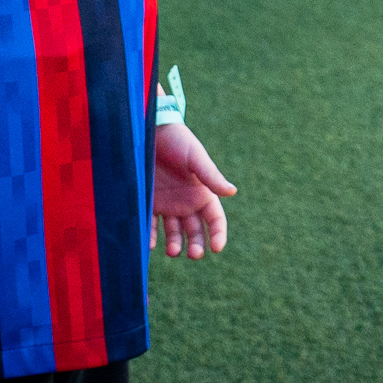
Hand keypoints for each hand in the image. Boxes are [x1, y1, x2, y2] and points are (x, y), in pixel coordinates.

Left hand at [150, 123, 234, 259]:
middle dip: (197, 245)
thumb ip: (211, 176)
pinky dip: (151, 237)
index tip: (216, 248)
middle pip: (196, 232)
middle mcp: (187, 203)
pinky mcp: (149, 203)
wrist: (150, 129)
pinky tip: (149, 244)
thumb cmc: (177, 140)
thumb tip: (232, 192)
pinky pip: (151, 225)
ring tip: (172, 251)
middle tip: (193, 253)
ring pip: (175, 233)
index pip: (215, 220)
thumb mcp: (195, 158)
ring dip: (175, 245)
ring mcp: (168, 205)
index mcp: (203, 193)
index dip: (219, 234)